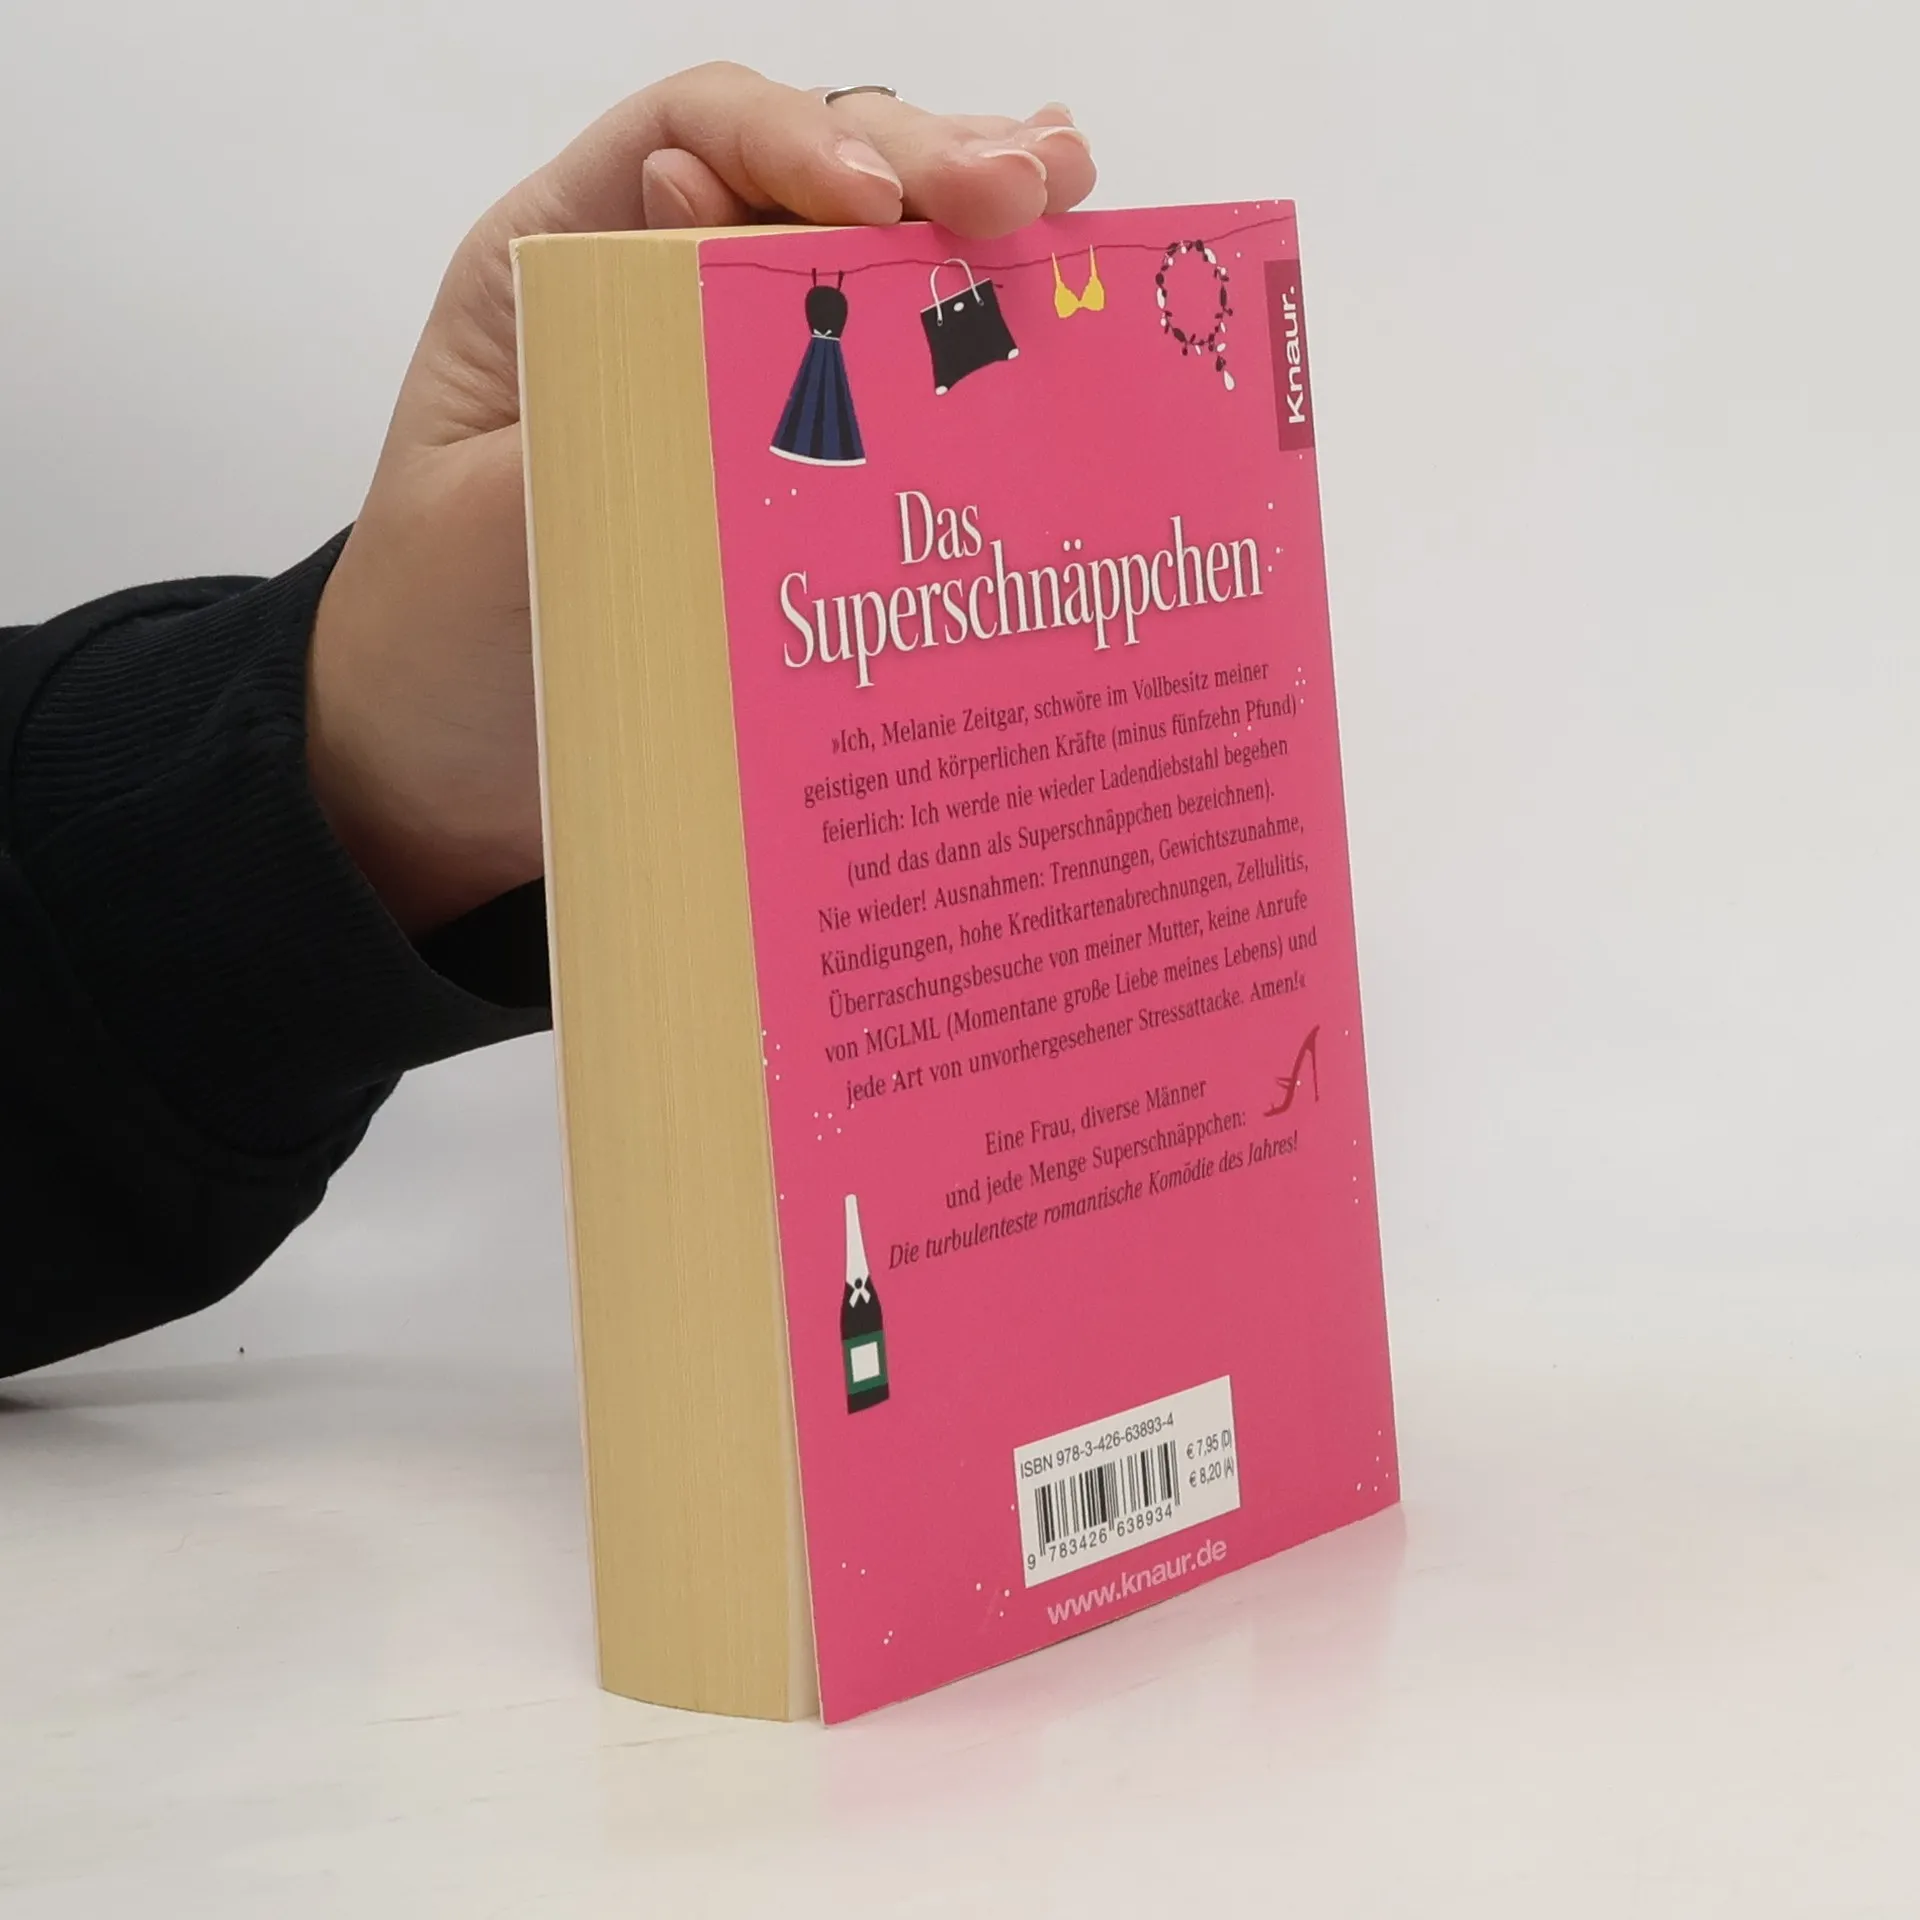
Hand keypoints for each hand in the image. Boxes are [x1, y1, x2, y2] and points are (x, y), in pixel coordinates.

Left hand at [307, 64, 1097, 934]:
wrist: (452, 764)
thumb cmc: (440, 636)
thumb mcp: (489, 517)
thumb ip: (591, 393)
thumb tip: (693, 253)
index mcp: (561, 267)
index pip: (694, 136)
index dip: (795, 142)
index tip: (876, 205)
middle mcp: (659, 297)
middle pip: (809, 178)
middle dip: (923, 162)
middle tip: (1031, 190)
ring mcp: (738, 380)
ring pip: (868, 261)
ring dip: (974, 225)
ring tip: (1074, 197)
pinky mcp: (795, 473)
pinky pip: (891, 388)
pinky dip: (972, 341)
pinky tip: (1053, 302)